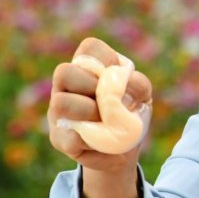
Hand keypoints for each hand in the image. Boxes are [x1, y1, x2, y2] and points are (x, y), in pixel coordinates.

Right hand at [48, 38, 153, 197]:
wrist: (123, 149)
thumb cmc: (129, 114)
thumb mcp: (141, 97)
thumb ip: (138, 85)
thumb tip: (126, 87)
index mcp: (86, 68)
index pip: (89, 48)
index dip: (106, 58)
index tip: (120, 75)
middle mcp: (65, 87)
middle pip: (64, 71)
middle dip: (93, 85)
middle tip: (110, 100)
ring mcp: (57, 113)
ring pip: (60, 102)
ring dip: (90, 111)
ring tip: (107, 121)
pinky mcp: (60, 139)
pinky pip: (71, 137)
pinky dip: (95, 140)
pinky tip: (105, 141)